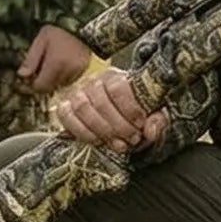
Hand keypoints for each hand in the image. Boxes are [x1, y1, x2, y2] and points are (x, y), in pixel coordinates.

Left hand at [17, 25, 93, 92]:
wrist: (80, 25)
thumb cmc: (57, 31)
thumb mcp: (40, 40)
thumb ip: (31, 59)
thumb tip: (21, 75)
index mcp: (56, 63)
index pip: (41, 86)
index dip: (31, 86)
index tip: (26, 81)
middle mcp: (68, 70)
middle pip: (50, 88)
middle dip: (41, 83)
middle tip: (35, 73)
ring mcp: (78, 71)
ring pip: (59, 85)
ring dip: (51, 80)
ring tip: (48, 66)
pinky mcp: (83, 70)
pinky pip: (69, 80)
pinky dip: (61, 77)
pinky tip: (59, 65)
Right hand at [49, 69, 167, 152]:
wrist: (113, 118)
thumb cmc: (132, 114)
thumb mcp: (151, 115)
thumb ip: (157, 121)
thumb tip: (151, 130)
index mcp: (115, 77)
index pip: (118, 88)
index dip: (130, 108)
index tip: (140, 124)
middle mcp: (94, 81)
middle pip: (101, 102)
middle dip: (119, 126)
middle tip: (132, 140)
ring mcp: (76, 93)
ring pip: (83, 109)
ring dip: (102, 131)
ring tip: (118, 144)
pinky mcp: (64, 107)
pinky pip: (66, 117)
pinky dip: (82, 132)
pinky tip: (97, 141)